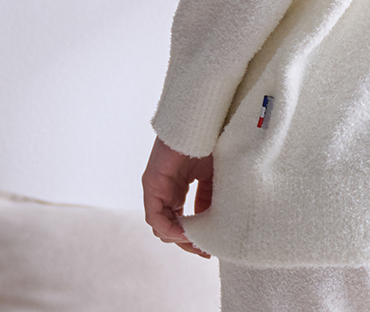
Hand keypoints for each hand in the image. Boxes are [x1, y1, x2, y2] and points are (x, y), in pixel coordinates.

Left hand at [142, 136, 213, 257]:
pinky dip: (169, 228)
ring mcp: (157, 187)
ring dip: (180, 238)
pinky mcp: (152, 183)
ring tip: (199, 243)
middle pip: (171, 226)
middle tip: (205, 252)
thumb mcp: (215, 175)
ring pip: (161, 225)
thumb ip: (211, 197)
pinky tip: (186, 233)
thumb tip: (218, 224)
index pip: (184, 219)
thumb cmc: (211, 139)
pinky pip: (156, 216)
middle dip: (188, 241)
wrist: (203, 117)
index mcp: (180, 186)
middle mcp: (166, 189)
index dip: (198, 234)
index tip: (212, 246)